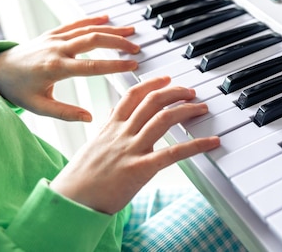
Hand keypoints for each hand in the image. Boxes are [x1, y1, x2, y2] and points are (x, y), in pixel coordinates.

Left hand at [0, 15, 139, 121]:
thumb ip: (65, 113)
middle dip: (118, 42)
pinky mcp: (52, 33)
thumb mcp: (39, 107)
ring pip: (87, 29)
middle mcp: (56, 49)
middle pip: (94, 40)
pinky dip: (93, 19)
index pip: (92, 65)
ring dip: (111, 30)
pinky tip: (107, 18)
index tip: (132, 66)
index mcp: (55, 68)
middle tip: (136, 48)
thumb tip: (90, 118)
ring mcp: (54, 38)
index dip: (115, 65)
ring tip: (131, 32)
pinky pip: (75, 23)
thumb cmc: (18, 89)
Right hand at [50, 76, 217, 214]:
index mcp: (109, 127)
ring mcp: (131, 150)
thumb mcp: (94, 146)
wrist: (70, 202)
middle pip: (152, 102)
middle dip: (175, 92)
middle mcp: (121, 134)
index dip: (152, 84)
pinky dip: (196, 145)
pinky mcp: (140, 169)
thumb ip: (111, 131)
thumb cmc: (81, 179)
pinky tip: (211, 142)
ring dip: (186, 110)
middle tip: (191, 91)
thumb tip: (124, 120)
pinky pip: (173, 153)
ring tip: (201, 108)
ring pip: (162, 119)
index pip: (132, 96)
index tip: (166, 79)